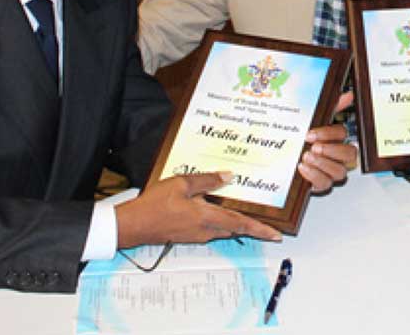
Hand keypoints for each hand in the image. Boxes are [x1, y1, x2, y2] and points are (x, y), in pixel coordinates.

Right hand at [115, 172, 281, 247]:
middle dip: (251, 226)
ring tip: (243, 211)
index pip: (241, 224)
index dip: (260, 229)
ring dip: (234, 222)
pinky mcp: (188, 235)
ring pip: (223, 228)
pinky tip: (215, 208)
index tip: (276, 235)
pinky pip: (210, 228)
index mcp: (207, 217)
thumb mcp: (182, 184)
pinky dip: (219, 220)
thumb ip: (207, 180)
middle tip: (266, 224)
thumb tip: (228, 176)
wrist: (133, 224)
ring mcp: (196, 235)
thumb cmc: (154, 205)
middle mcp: (205, 230)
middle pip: (235, 228)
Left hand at [299, 91, 357, 192]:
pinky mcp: (320, 184)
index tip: (311, 134)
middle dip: (332, 150)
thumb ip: (332, 107)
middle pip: (349, 155)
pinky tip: (302, 167)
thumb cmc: (298, 139)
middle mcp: (336, 156)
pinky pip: (325, 184)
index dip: (329, 134)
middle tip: (314, 147)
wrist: (278, 159)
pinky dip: (314, 176)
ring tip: (306, 156)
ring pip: (340, 172)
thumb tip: (349, 95)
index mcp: (335, 139)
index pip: (342, 134)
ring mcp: (329, 171)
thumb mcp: (311, 120)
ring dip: (323, 164)